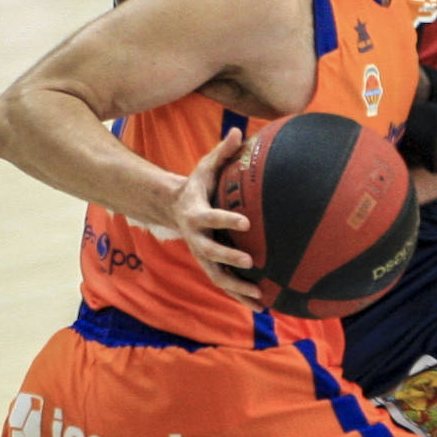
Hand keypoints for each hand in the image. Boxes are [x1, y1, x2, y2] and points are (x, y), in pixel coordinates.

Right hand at [170, 129, 262, 305]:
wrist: (174, 207)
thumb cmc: (196, 185)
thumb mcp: (204, 166)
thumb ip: (221, 151)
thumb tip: (238, 130)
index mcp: (196, 214)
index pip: (211, 218)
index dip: (226, 221)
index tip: (246, 223)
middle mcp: (196, 239)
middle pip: (211, 254)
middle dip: (229, 260)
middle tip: (251, 264)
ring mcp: (201, 255)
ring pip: (217, 277)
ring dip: (237, 289)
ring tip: (261, 297)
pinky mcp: (208, 265)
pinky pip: (224, 284)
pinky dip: (240, 296)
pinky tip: (262, 306)